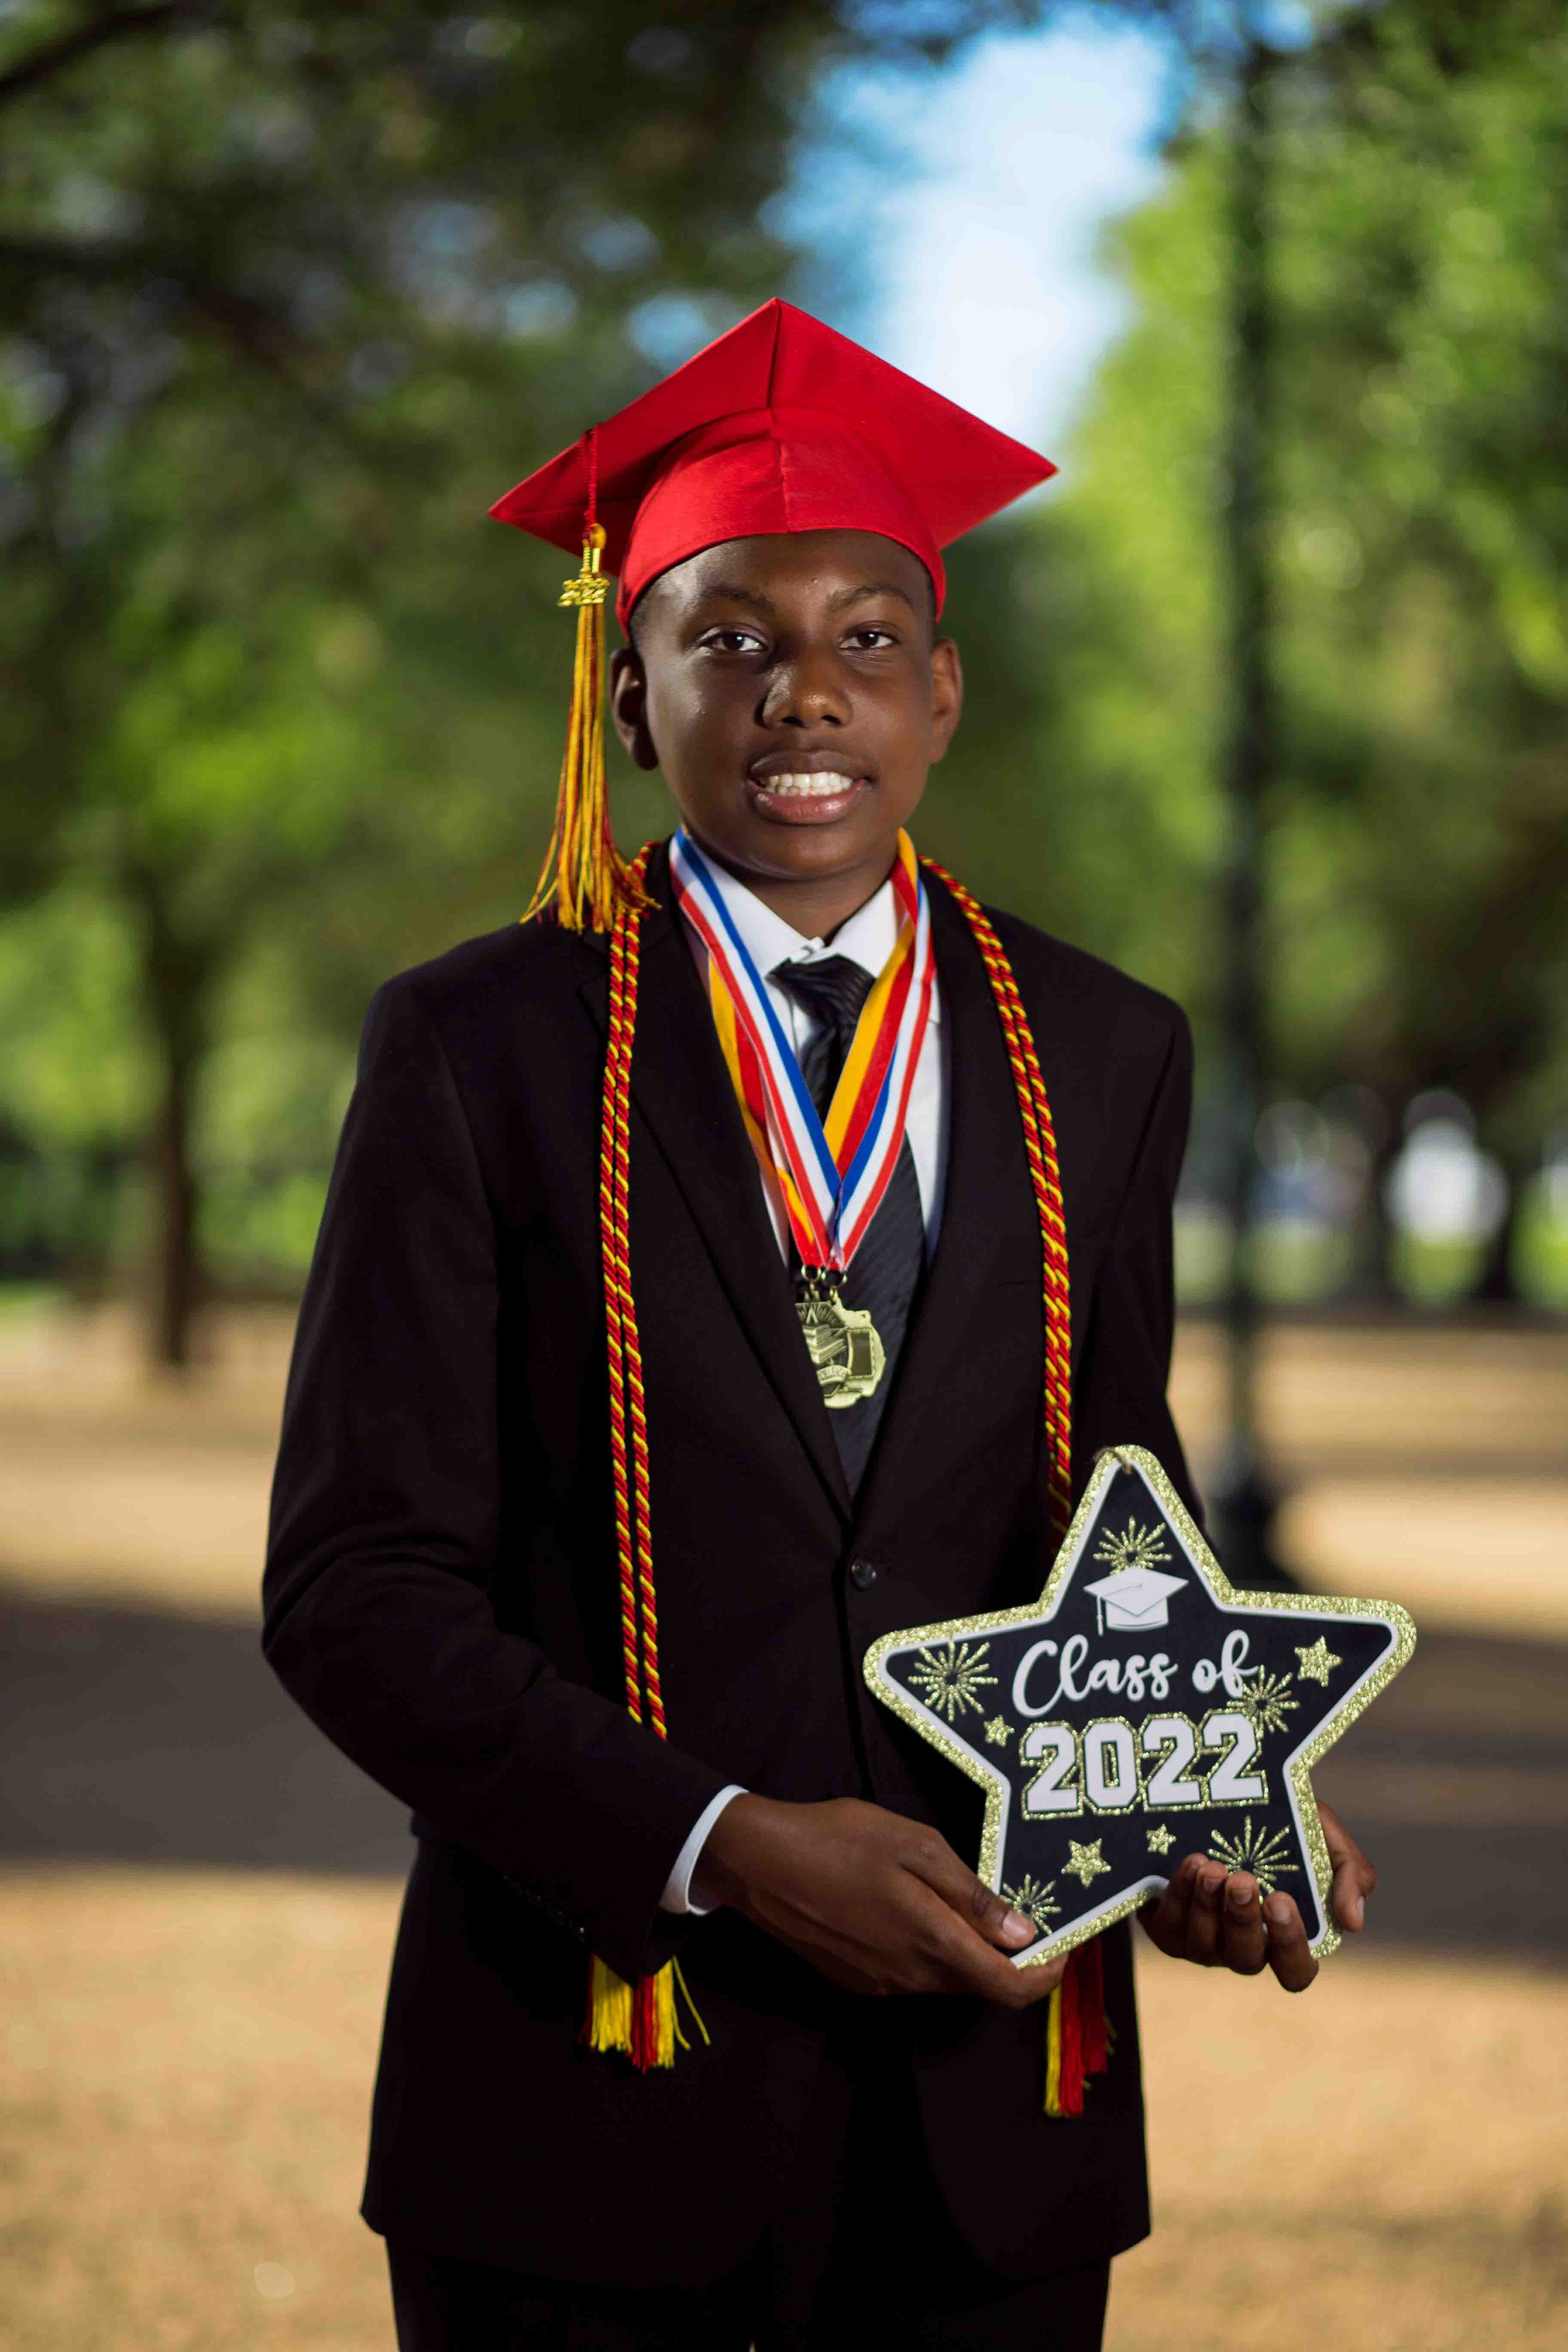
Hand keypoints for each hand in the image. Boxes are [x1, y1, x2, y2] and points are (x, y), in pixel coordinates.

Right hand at [695, 1793, 1066, 2006]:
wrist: (758, 1862)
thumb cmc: (840, 1840)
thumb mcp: (915, 1847)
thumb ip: (972, 1896)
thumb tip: (1025, 1935)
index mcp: (934, 1944)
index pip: (1012, 1989)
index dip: (1047, 1973)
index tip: (1062, 1941)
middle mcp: (913, 1979)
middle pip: (982, 1985)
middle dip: (1010, 1956)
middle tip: (1018, 1906)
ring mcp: (881, 1985)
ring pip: (946, 1979)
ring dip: (968, 1950)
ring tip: (964, 1898)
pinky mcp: (856, 1980)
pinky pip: (911, 1974)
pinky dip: (931, 1950)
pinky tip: (913, 1906)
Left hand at [1138, 1801, 1377, 1991]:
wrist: (1220, 1797)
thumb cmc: (1282, 1825)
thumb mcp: (1323, 1833)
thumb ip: (1351, 1872)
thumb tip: (1352, 1921)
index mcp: (1286, 1937)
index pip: (1296, 1971)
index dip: (1290, 1946)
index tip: (1281, 1901)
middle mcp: (1245, 1948)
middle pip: (1246, 1959)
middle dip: (1243, 1920)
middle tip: (1243, 1879)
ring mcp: (1204, 1943)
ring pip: (1204, 1946)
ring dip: (1208, 1906)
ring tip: (1211, 1867)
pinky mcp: (1168, 1928)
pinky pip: (1170, 1926)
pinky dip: (1179, 1896)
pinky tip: (1190, 1863)